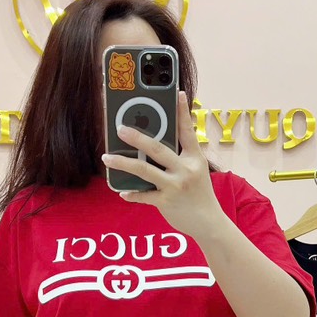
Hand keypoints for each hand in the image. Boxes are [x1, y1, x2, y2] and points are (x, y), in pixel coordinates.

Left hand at [102, 91, 225, 241]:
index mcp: (194, 158)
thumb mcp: (196, 170)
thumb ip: (180, 157)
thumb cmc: (199, 193)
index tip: (177, 93)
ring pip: (144, 170)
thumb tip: (154, 143)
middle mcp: (185, 169)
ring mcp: (175, 186)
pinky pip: (143, 195)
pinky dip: (132, 193)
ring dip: (123, 163)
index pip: (188, 130)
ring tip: (107, 158)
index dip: (183, 111)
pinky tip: (122, 191)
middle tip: (120, 128)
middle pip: (157, 148)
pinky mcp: (166, 201)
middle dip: (137, 137)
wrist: (209, 222)